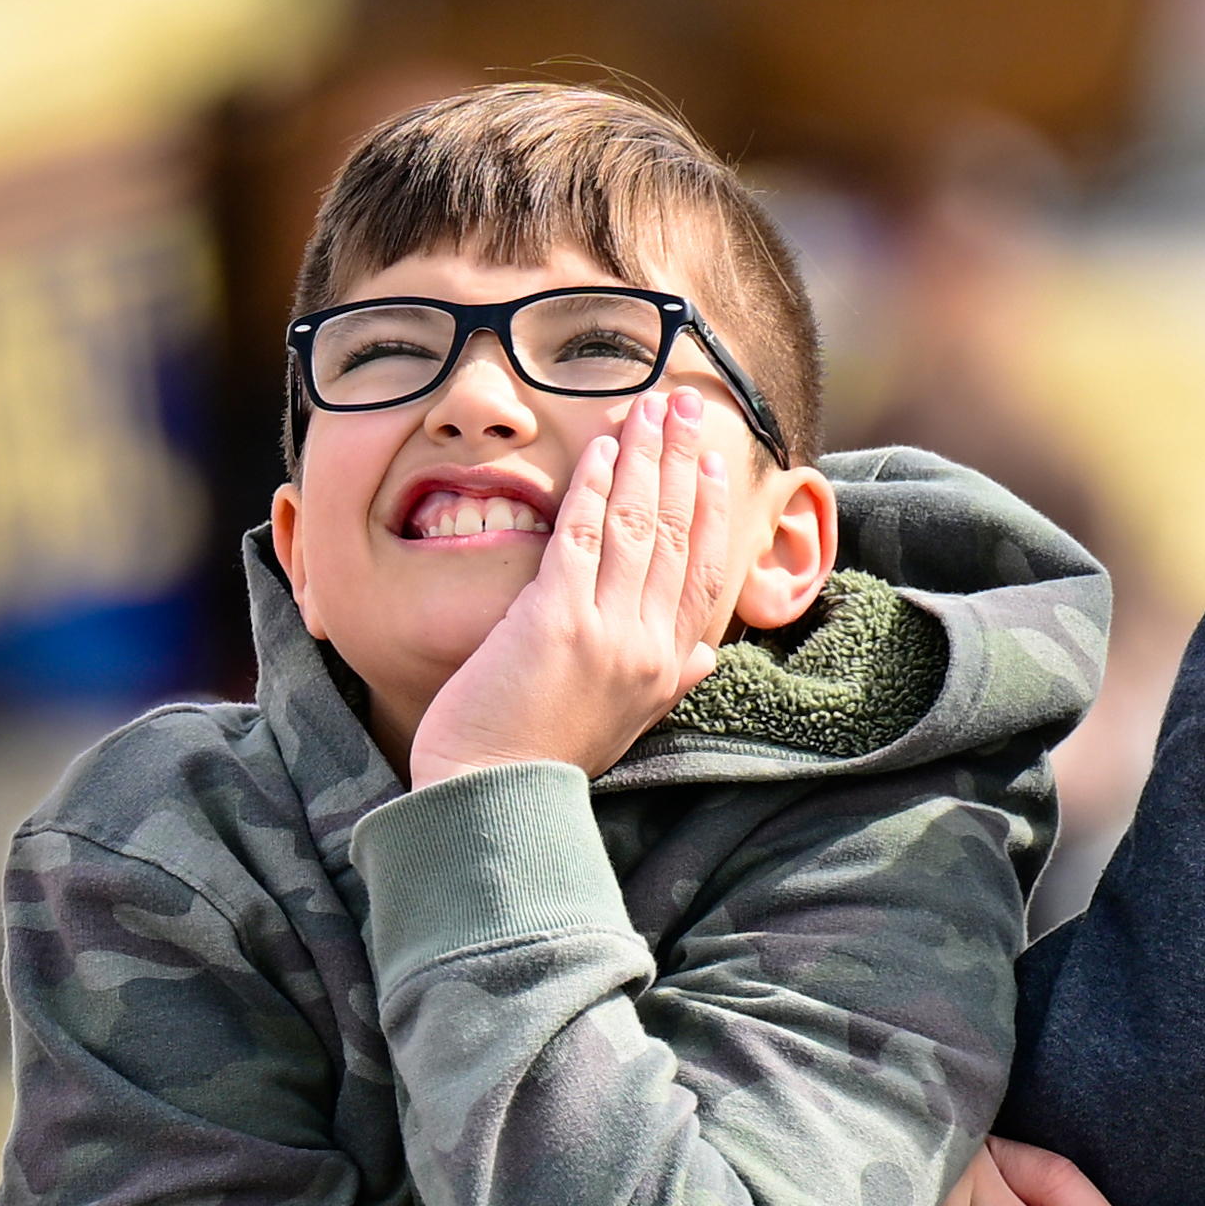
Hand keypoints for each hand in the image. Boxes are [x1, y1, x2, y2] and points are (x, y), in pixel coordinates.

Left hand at [408, 393, 759, 783]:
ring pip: (637, 526)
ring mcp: (607, 633)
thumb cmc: (542, 761)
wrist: (491, 799)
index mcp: (666, 669)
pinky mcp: (556, 622)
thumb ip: (667, 682)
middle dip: (684, 462)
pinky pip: (583, 536)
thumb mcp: (624, 723)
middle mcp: (648, 648)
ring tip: (652, 406)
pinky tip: (601, 447)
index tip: (712, 463)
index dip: (710, 511)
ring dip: (646, 457)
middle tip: (690, 406)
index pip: (703, 575)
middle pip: (676, 536)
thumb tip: (706, 656)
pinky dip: (594, 485)